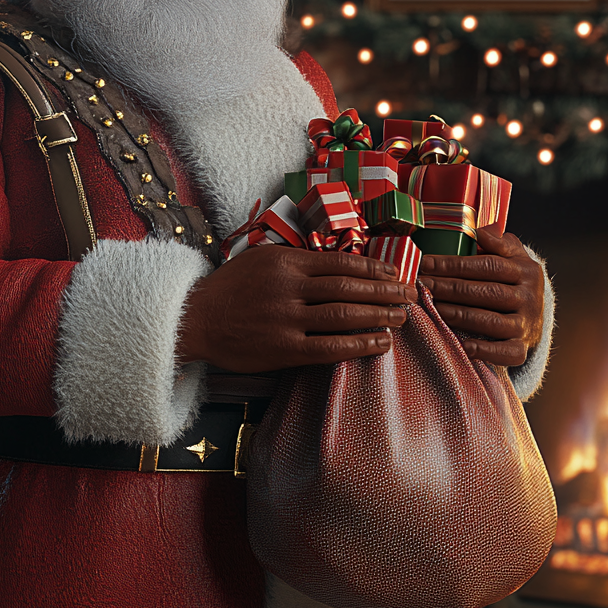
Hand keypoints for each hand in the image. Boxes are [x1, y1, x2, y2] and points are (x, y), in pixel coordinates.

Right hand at [178, 247, 415, 372]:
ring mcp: (287, 319)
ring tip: (402, 318)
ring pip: (344, 315)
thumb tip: (339, 265)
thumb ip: (298, 260)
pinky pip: (330, 347)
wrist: (196, 319)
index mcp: (286, 262)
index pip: (340, 262)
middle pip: (349, 288)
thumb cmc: (230, 287)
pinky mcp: (284, 349)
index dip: (373, 269)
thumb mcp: (262, 258)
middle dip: (385, 292)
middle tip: (411, 295)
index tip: (395, 274)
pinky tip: (381, 344)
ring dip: (379, 316)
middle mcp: (289, 288)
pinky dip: (359, 345)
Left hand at [418, 226, 543, 366]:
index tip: (427, 262)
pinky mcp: (522, 347)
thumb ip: (497, 241)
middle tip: (423, 284)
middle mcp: (530, 298)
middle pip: (486, 292)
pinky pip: (506, 352)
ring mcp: (527, 324)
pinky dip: (486, 350)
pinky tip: (464, 345)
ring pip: (491, 321)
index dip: (455, 264)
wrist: (536, 314)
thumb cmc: (513, 280)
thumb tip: (480, 232)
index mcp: (526, 270)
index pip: (488, 265)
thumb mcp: (512, 255)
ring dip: (459, 314)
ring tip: (434, 306)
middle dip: (450, 287)